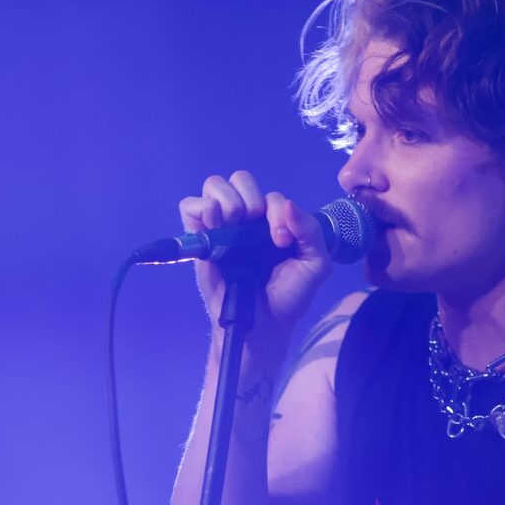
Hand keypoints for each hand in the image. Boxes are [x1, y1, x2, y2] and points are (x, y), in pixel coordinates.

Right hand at [178, 171, 331, 344]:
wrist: (264, 325)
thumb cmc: (289, 295)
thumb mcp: (315, 264)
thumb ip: (311, 232)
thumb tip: (288, 205)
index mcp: (273, 221)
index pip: (272, 197)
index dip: (277, 212)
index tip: (281, 242)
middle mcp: (246, 220)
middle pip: (240, 179)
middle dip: (250, 197)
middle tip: (254, 226)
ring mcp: (221, 228)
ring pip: (214, 185)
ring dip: (227, 200)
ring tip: (233, 226)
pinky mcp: (200, 240)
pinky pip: (189, 207)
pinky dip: (201, 209)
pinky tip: (215, 227)